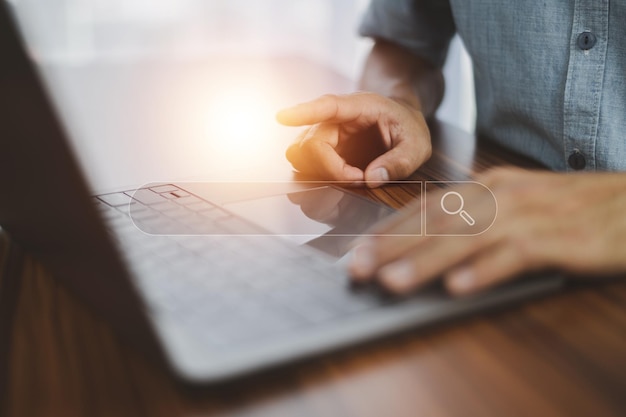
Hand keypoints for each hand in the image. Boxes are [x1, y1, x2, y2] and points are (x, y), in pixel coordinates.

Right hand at [276, 92, 431, 187]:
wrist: (402, 122)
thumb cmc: (408, 127)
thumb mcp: (418, 144)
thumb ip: (400, 161)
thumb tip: (372, 178)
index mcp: (359, 106)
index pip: (327, 106)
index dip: (304, 112)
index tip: (281, 117)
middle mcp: (335, 120)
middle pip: (310, 144)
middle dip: (331, 169)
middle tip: (360, 179)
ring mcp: (326, 136)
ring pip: (302, 157)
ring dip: (322, 175)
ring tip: (354, 179)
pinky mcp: (324, 153)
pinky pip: (307, 168)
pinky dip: (318, 180)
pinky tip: (341, 183)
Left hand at [349, 168, 625, 294]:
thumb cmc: (568, 207)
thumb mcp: (515, 203)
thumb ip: (475, 218)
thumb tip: (430, 243)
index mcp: (487, 185)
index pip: (427, 207)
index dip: (390, 229)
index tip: (359, 249)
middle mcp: (501, 194)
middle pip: (437, 222)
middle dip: (393, 247)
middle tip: (359, 269)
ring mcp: (528, 214)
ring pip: (466, 237)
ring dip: (426, 261)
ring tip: (393, 283)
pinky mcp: (557, 238)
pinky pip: (515, 255)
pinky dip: (485, 270)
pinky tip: (460, 286)